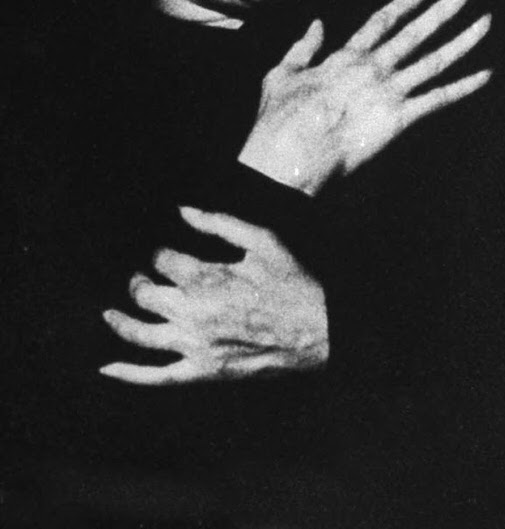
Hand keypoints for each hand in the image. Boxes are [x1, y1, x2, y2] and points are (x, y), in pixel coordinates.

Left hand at [101, 209, 327, 384]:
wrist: (315, 328)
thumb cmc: (290, 280)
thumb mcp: (261, 239)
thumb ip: (219, 223)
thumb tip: (183, 210)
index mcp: (205, 278)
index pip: (162, 261)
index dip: (159, 253)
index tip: (165, 252)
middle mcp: (191, 313)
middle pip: (145, 295)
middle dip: (138, 282)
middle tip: (140, 278)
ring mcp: (193, 346)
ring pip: (140, 336)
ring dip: (120, 322)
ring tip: (109, 313)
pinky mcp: (201, 372)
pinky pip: (156, 377)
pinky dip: (128, 374)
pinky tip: (107, 368)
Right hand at [238, 0, 491, 195]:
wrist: (286, 159)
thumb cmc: (278, 123)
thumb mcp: (282, 75)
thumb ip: (303, 48)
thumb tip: (318, 23)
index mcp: (346, 57)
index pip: (382, 21)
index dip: (404, 4)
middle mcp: (373, 68)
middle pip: (416, 33)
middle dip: (443, 11)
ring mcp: (388, 92)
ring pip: (434, 60)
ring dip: (463, 41)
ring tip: (485, 22)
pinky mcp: (398, 120)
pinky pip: (439, 99)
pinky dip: (464, 87)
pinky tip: (486, 75)